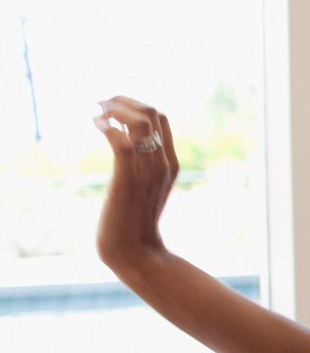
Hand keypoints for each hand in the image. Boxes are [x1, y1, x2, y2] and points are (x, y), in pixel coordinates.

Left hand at [94, 96, 179, 277]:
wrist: (136, 252)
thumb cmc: (134, 223)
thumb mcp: (143, 191)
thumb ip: (141, 169)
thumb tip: (123, 147)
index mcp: (170, 164)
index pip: (162, 119)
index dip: (137, 105)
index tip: (113, 106)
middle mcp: (162, 163)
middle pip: (152, 113)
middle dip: (124, 100)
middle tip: (101, 103)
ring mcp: (147, 171)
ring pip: (139, 122)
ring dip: (114, 109)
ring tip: (96, 111)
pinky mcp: (127, 180)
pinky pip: (120, 142)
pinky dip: (106, 126)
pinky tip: (94, 124)